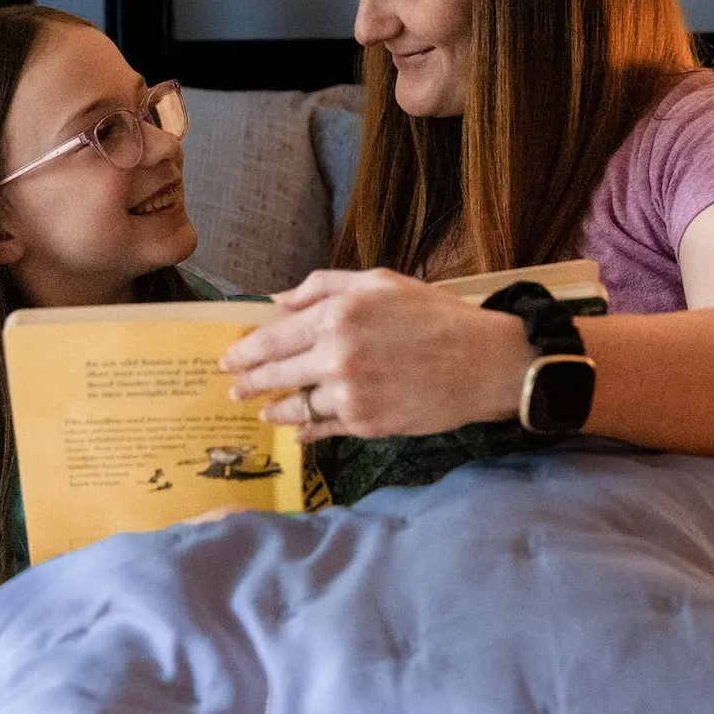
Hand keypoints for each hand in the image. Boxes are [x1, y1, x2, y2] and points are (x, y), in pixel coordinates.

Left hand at [221, 268, 532, 442]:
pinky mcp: (366, 424)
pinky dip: (306, 431)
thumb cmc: (436, 315)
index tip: (228, 359)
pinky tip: (297, 431)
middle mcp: (337, 356)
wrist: (485, 362)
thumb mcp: (380, 282)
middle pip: (275, 376)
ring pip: (295, 408)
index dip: (243, 352)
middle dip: (249, 383)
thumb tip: (277, 301)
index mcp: (337, 315)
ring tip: (263, 412)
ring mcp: (350, 394)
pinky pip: (323, 429)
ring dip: (274, 410)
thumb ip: (324, 286)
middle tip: (234, 388)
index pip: (271, 339)